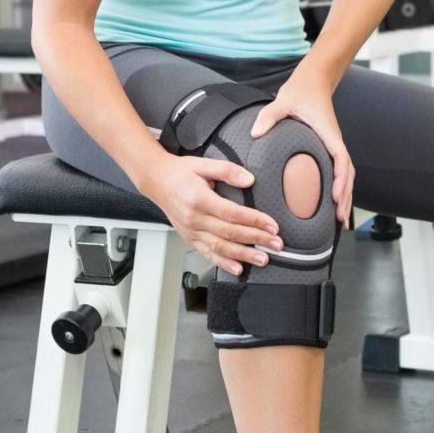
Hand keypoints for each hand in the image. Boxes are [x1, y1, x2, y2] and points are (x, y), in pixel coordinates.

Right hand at [137, 153, 283, 276]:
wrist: (156, 181)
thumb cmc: (180, 172)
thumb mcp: (203, 164)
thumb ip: (227, 170)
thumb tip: (249, 180)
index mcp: (200, 199)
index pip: (233, 214)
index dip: (255, 221)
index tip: (273, 226)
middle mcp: (195, 218)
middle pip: (230, 233)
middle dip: (256, 240)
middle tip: (277, 245)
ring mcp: (191, 231)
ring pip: (220, 247)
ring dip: (244, 255)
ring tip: (263, 259)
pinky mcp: (189, 238)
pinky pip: (208, 254)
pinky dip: (223, 263)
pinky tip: (238, 268)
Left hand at [250, 69, 351, 226]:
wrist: (312, 82)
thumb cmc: (299, 92)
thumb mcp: (281, 102)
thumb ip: (269, 116)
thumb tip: (255, 132)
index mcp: (327, 133)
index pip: (340, 159)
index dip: (340, 180)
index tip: (336, 197)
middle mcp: (335, 141)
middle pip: (348, 173)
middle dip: (345, 197)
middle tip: (340, 221)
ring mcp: (334, 146)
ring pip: (347, 175)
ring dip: (346, 197)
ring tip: (341, 222)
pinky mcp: (329, 149)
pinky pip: (339, 172)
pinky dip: (341, 189)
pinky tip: (334, 206)